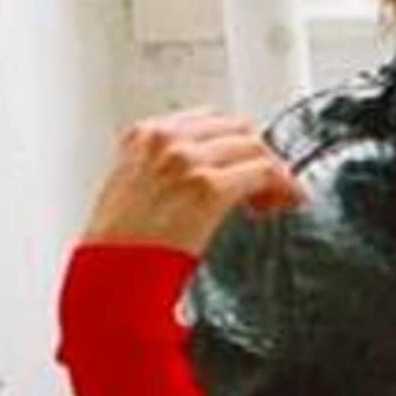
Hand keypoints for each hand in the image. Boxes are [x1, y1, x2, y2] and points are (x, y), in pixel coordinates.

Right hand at [82, 110, 304, 257]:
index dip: (235, 143)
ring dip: (272, 173)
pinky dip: (283, 186)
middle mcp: (165, 140)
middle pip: (237, 129)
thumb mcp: (132, 188)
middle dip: (256, 156)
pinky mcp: (207, 188)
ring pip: (255, 147)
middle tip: (265, 187)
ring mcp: (187, 161)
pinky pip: (264, 173)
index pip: (209, 119)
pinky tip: (285, 202)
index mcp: (144, 135)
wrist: (110, 275)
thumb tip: (206, 169)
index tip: (244, 165)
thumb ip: (165, 168)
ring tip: (272, 201)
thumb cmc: (118, 246)